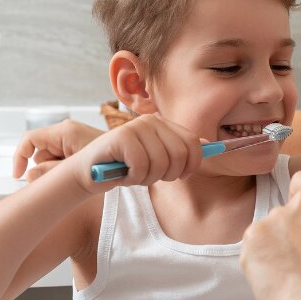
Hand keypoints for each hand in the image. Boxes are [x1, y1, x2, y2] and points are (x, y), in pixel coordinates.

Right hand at [12, 119, 104, 180]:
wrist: (132, 161)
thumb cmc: (110, 162)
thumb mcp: (76, 168)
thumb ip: (50, 172)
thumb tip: (29, 176)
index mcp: (64, 131)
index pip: (30, 139)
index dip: (20, 157)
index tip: (18, 176)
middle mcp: (66, 132)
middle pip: (40, 152)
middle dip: (45, 169)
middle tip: (61, 182)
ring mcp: (72, 140)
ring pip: (50, 159)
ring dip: (57, 171)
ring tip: (77, 178)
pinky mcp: (78, 148)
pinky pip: (62, 161)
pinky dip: (66, 170)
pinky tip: (81, 176)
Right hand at [72, 115, 203, 193]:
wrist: (90, 172)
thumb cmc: (126, 167)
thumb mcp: (158, 159)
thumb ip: (181, 151)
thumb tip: (211, 145)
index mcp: (163, 124)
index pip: (193, 142)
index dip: (191, 164)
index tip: (181, 175)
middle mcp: (150, 121)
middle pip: (179, 154)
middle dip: (168, 174)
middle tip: (151, 176)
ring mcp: (135, 127)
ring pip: (161, 163)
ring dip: (148, 178)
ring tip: (135, 174)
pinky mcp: (121, 137)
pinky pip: (142, 166)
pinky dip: (134, 178)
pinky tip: (124, 173)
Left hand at [240, 170, 300, 299]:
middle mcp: (298, 203)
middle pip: (284, 210)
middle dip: (288, 230)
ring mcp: (271, 220)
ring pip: (267, 231)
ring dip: (274, 247)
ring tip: (293, 275)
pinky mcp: (250, 241)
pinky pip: (254, 249)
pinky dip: (262, 263)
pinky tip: (279, 280)